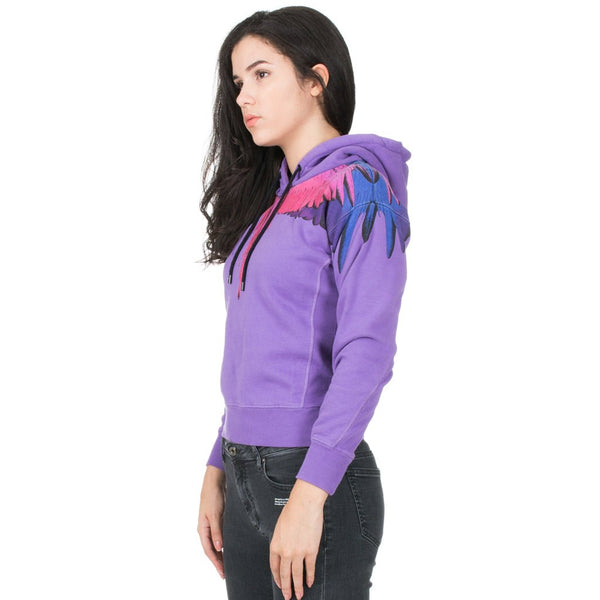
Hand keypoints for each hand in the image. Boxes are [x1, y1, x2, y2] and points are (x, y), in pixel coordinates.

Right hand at [198, 465, 226, 578]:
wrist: (215, 481)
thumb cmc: (213, 496)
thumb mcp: (215, 514)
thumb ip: (217, 531)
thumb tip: (219, 547)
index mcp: (202, 528)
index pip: (208, 550)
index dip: (215, 562)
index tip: (221, 572)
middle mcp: (206, 528)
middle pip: (211, 549)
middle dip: (217, 561)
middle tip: (225, 573)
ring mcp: (211, 524)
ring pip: (215, 543)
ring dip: (220, 554)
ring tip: (227, 565)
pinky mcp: (217, 520)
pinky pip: (219, 536)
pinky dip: (223, 544)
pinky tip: (228, 548)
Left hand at [270, 479, 327, 599]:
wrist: (304, 504)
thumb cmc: (292, 511)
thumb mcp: (280, 527)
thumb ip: (281, 541)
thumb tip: (284, 550)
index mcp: (275, 545)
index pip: (274, 567)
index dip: (277, 578)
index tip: (280, 584)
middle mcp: (285, 551)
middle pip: (285, 574)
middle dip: (286, 588)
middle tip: (287, 596)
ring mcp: (298, 552)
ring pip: (297, 575)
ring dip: (297, 587)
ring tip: (299, 595)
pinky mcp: (310, 551)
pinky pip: (309, 568)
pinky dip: (309, 577)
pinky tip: (309, 582)